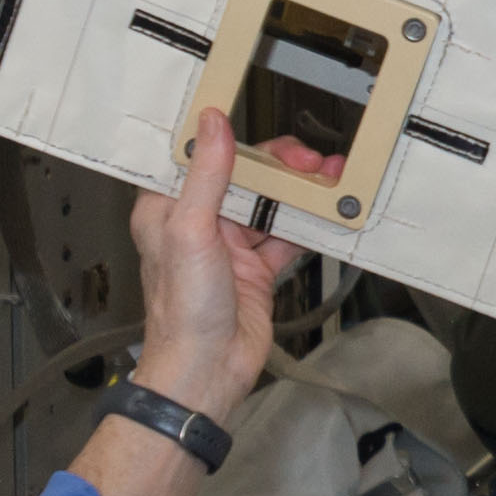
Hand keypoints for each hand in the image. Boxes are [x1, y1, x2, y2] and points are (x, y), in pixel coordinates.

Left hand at [126, 112, 318, 421]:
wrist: (207, 371)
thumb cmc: (182, 312)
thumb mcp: (191, 231)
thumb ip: (207, 176)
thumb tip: (212, 124)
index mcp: (168, 209)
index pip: (200, 158)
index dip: (231, 139)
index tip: (258, 126)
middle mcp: (198, 224)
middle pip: (243, 178)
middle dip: (280, 166)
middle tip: (308, 161)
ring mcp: (230, 247)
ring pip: (269, 206)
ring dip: (299, 193)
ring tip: (328, 180)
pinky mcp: (256, 269)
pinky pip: (287, 237)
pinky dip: (308, 226)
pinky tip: (326, 213)